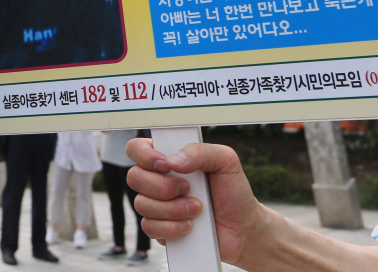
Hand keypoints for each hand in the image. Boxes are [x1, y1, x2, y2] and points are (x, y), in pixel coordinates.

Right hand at [126, 138, 269, 266]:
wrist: (243, 229)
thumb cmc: (233, 191)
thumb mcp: (226, 161)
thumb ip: (201, 151)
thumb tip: (172, 161)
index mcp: (168, 158)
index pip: (137, 148)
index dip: (144, 155)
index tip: (166, 165)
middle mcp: (157, 180)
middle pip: (133, 177)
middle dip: (162, 187)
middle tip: (188, 189)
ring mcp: (156, 205)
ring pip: (141, 204)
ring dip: (172, 209)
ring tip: (197, 209)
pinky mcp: (160, 229)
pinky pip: (149, 227)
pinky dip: (171, 228)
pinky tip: (190, 226)